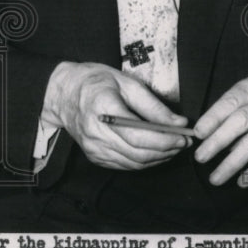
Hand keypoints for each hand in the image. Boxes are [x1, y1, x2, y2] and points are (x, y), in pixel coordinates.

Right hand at [45, 61, 190, 169]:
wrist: (62, 94)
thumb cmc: (95, 82)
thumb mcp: (126, 83)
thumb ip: (153, 105)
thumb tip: (179, 122)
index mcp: (102, 107)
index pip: (138, 134)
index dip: (165, 139)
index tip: (184, 136)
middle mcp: (95, 132)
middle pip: (138, 152)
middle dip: (167, 150)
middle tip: (184, 142)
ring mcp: (93, 147)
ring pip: (134, 163)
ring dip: (158, 158)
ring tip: (173, 147)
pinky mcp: (94, 156)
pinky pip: (125, 165)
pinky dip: (144, 161)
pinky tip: (155, 151)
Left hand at [193, 75, 247, 185]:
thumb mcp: (238, 106)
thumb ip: (221, 118)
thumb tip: (199, 139)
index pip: (228, 102)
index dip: (212, 118)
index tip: (197, 134)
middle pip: (240, 121)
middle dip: (218, 141)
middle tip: (200, 157)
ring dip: (232, 163)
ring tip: (216, 177)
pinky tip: (241, 181)